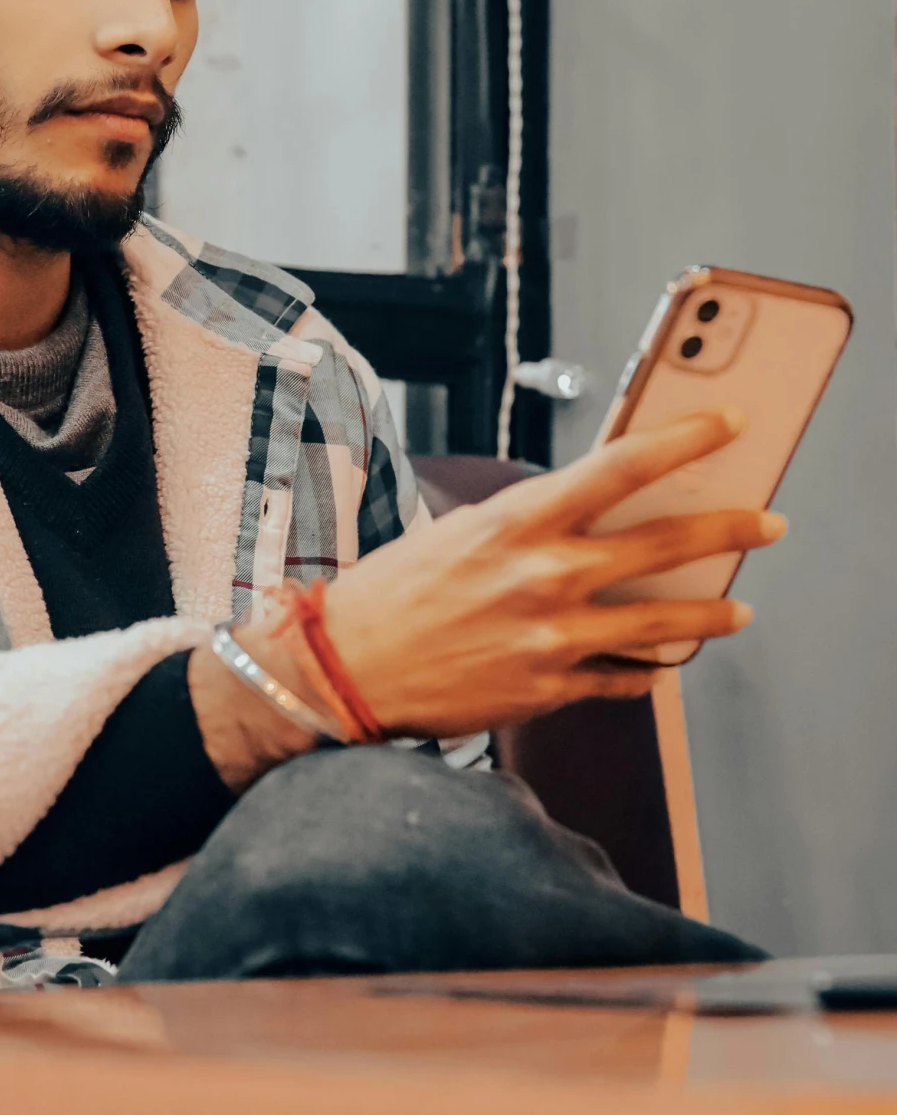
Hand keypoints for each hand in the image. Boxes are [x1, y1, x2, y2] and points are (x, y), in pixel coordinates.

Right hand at [305, 407, 780, 739]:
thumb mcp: (465, 531)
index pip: (623, 466)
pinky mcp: (549, 689)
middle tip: (770, 521)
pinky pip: (621, 678)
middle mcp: (545, 575)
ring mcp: (553, 637)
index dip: (686, 441)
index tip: (730, 425)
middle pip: (664, 544)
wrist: (346, 667)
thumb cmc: (398, 591)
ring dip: (711, 614)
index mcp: (521, 521)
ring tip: (736, 608)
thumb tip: (596, 513)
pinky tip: (663, 663)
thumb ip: (533, 523)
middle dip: (729, 529)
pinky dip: (646, 669)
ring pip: (661, 623)